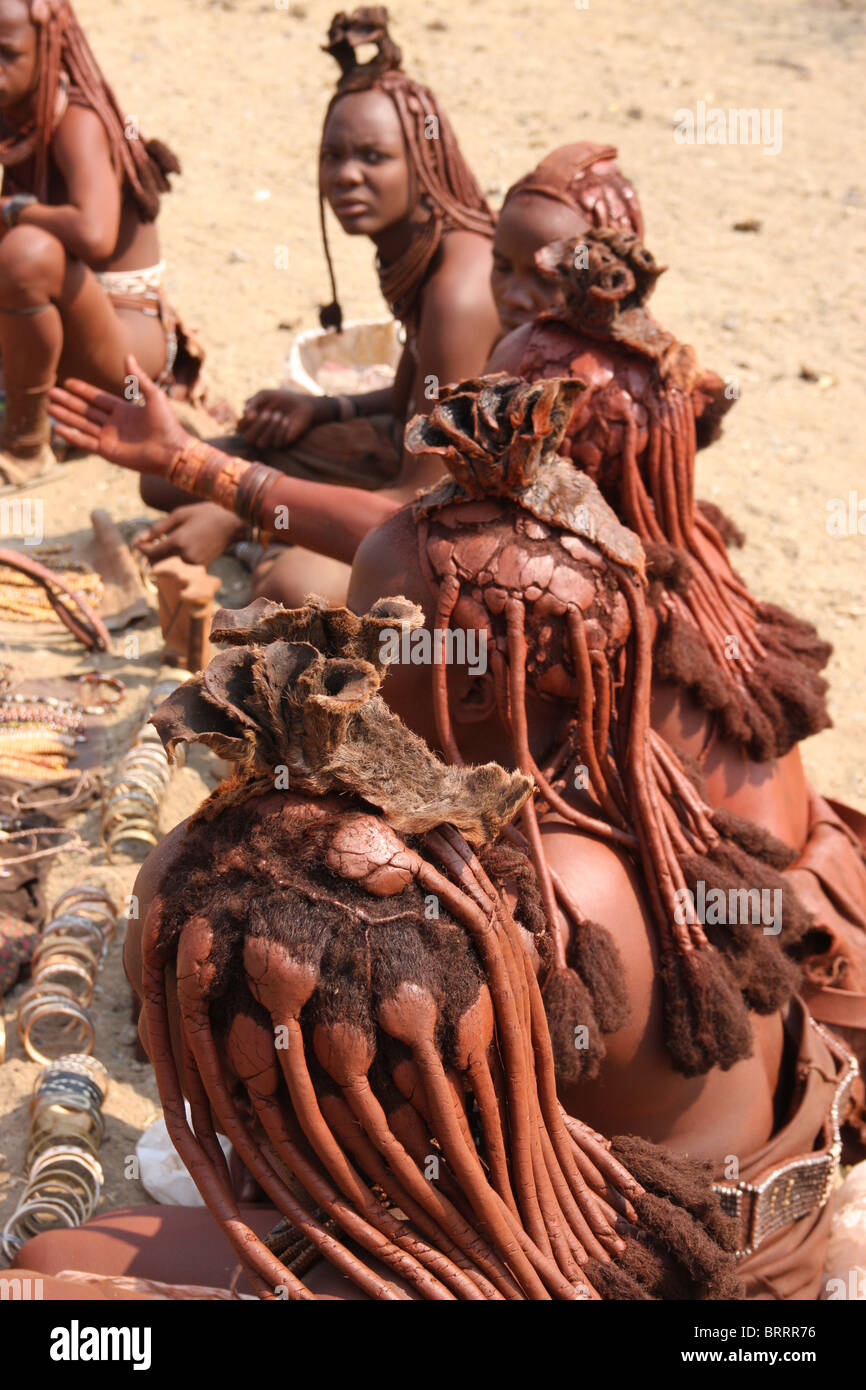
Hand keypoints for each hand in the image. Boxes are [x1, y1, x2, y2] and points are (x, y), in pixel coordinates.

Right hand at [49, 354, 188, 474]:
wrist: (172, 451)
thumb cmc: (166, 423)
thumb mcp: (153, 395)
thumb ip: (138, 378)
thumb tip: (128, 356)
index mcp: (124, 410)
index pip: (98, 398)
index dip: (83, 390)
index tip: (67, 382)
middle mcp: (114, 424)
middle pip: (86, 410)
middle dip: (68, 401)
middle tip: (50, 393)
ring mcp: (109, 438)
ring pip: (82, 424)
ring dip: (66, 416)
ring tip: (49, 408)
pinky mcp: (108, 451)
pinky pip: (85, 442)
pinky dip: (72, 436)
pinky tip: (58, 428)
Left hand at [135, 503, 245, 566]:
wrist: (231, 523)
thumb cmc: (204, 514)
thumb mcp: (179, 514)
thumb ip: (158, 528)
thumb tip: (139, 540)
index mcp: (178, 541)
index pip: (151, 553)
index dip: (142, 549)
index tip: (138, 543)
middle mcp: (185, 556)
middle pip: (158, 564)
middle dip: (151, 556)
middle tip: (150, 544)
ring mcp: (194, 564)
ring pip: (169, 567)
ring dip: (164, 559)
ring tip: (168, 544)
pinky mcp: (201, 568)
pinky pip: (181, 567)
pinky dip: (176, 561)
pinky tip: (182, 548)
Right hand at [237, 388, 322, 448]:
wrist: (301, 404)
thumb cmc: (281, 399)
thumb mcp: (264, 395)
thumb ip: (253, 402)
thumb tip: (245, 414)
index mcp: (251, 421)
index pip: (240, 427)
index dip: (244, 422)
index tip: (252, 413)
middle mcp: (258, 432)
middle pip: (248, 438)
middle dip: (257, 426)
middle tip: (267, 413)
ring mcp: (269, 439)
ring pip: (261, 443)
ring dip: (270, 428)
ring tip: (279, 415)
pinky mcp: (280, 443)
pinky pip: (276, 443)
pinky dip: (281, 430)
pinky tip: (286, 420)